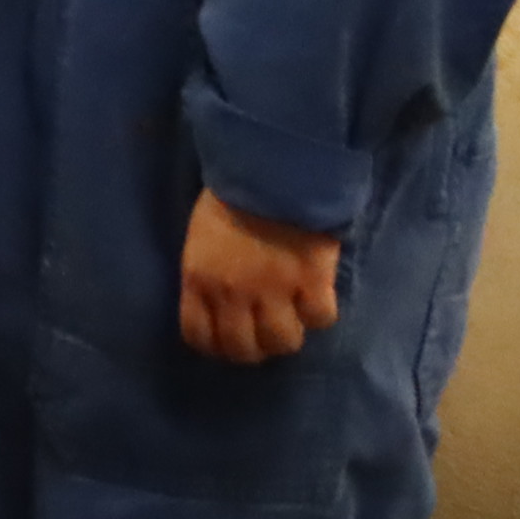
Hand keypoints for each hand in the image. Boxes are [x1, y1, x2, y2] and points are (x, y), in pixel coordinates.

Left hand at [179, 189, 344, 364]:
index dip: (215, 345)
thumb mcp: (201, 238)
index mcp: (198, 280)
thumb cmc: (231, 196)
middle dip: (255, 348)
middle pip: (243, 350)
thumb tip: (217, 306)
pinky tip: (316, 295)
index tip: (229, 340)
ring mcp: (274, 290)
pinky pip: (321, 318)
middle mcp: (233, 294)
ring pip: (284, 342)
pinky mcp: (312, 281)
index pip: (199, 336)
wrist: (271, 169)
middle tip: (265, 332)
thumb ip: (207, 274)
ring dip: (289, 333)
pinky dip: (321, 311)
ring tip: (293, 315)